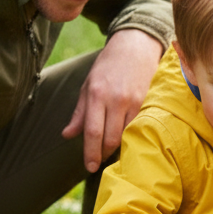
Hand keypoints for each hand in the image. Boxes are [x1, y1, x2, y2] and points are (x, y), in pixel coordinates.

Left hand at [62, 28, 162, 170]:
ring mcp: (132, 101)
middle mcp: (114, 99)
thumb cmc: (108, 66)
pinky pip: (136, 127)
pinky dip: (129, 136)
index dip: (90, 152)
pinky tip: (124, 139)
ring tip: (109, 150)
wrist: (135, 46)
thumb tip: (67, 135)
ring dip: (116, 147)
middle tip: (97, 162)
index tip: (89, 167)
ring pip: (124, 135)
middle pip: (109, 138)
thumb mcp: (88, 86)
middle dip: (103, 154)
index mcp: (96, 95)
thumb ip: (79, 113)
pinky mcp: (145, 102)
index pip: (92, 131)